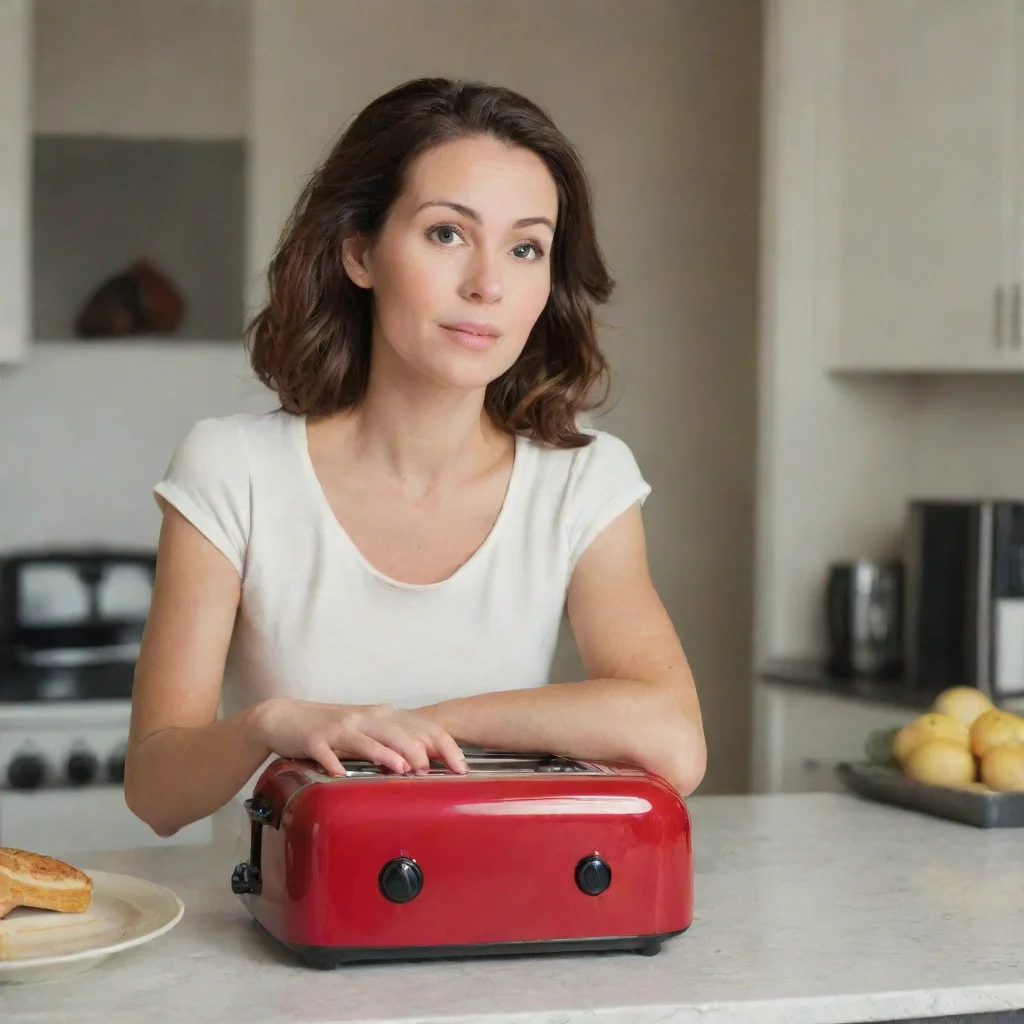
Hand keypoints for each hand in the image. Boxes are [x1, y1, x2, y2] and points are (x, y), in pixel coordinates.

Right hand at [251, 698, 466, 777]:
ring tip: (402, 769)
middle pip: (399, 731)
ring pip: (367, 739)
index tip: (462, 767)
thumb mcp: (368, 730)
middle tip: (437, 772)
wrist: (285, 717)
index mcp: (383, 716)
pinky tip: (341, 775)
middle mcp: (366, 718)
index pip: (422, 727)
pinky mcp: (316, 739)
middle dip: (421, 751)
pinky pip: (327, 752)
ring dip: (385, 753)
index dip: (444, 745)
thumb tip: (430, 762)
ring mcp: (340, 728)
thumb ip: (395, 742)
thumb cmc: (332, 729)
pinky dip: (334, 763)